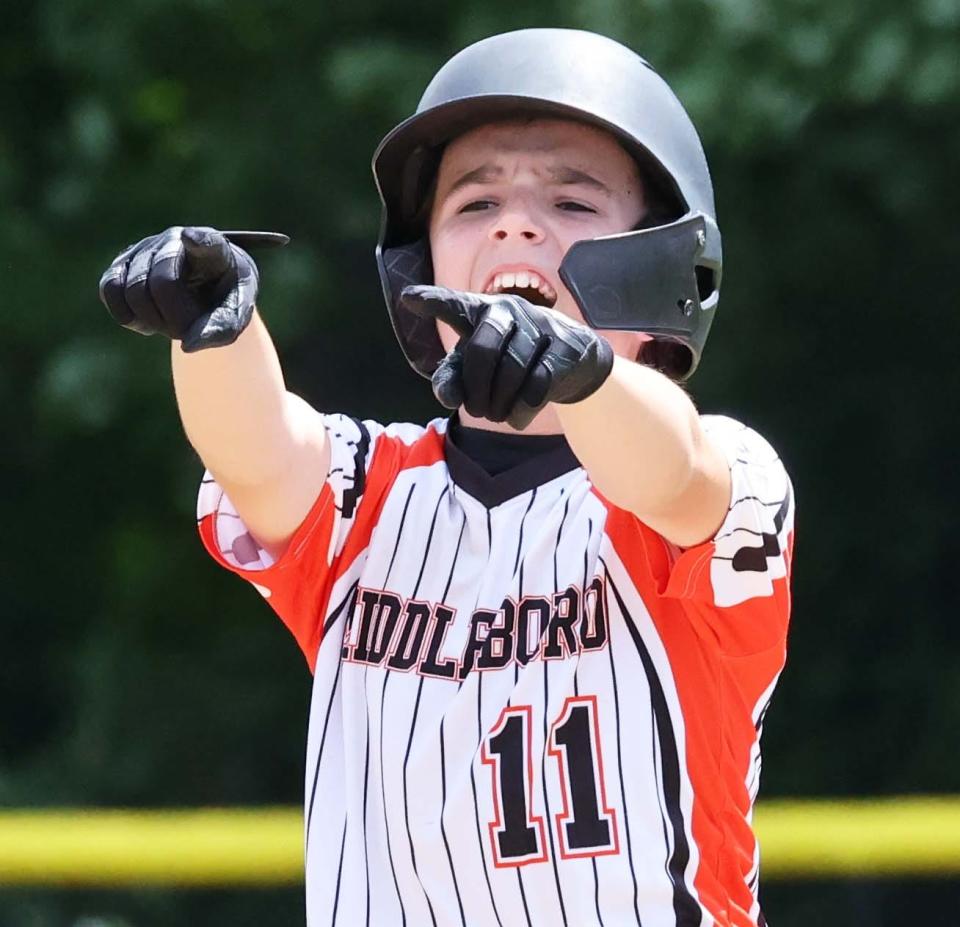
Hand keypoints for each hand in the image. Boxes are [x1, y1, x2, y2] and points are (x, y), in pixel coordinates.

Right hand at [98, 226, 288, 351]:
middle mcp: (176, 240)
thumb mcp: (234, 316)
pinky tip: (148, 321)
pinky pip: (110, 290)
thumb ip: (220, 329)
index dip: (198, 241)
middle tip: (187, 329)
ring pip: (134, 290)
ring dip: (154, 321)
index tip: (191, 238)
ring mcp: (145, 248)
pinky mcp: (121, 263)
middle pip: (163, 283)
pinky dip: (127, 316)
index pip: (208, 242)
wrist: (203, 291)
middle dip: (175, 319)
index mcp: (216, 251)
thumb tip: (188, 346)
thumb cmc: (222, 301)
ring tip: (172, 322)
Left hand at [399, 284, 613, 429]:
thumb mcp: (478, 369)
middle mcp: (509, 310)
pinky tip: (516, 417)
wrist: (573, 359)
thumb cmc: (514, 359)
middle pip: (482, 350)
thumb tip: (448, 398)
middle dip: (476, 389)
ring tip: (497, 416)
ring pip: (512, 371)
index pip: (455, 304)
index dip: (433, 301)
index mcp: (480, 311)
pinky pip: (537, 385)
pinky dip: (521, 410)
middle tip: (477, 412)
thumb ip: (453, 380)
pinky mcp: (565, 347)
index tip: (408, 299)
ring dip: (499, 405)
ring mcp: (540, 324)